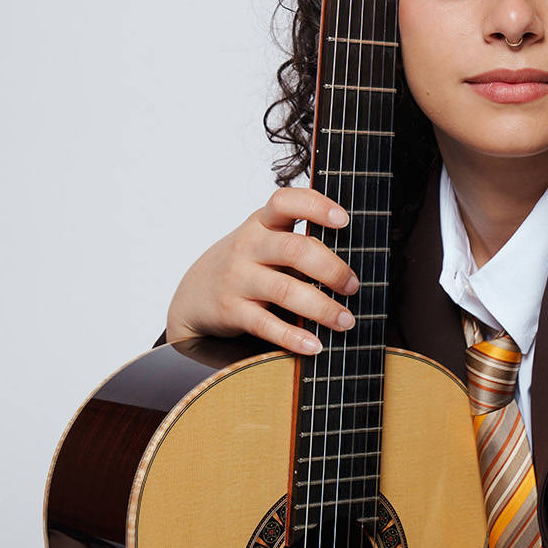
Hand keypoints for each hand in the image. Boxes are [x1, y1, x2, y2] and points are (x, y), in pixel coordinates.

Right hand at [163, 187, 361, 352]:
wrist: (192, 296)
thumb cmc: (245, 264)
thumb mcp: (263, 241)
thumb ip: (298, 242)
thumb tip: (354, 259)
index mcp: (261, 222)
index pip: (284, 201)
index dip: (315, 206)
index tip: (344, 219)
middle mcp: (248, 246)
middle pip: (294, 249)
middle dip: (331, 269)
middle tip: (353, 286)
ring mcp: (238, 278)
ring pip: (284, 290)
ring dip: (322, 307)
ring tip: (346, 320)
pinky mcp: (231, 310)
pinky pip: (265, 325)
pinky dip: (293, 337)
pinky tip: (315, 345)